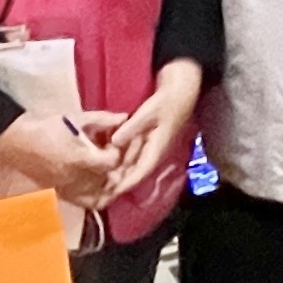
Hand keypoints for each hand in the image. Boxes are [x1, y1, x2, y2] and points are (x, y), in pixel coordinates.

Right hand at [0, 111, 120, 208]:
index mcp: (78, 158)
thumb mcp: (76, 119)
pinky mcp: (61, 194)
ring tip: (109, 171)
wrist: (17, 142)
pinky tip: (99, 182)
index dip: (118, 153)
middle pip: (108, 181)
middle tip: (117, 158)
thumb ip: (102, 119)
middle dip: (117, 169)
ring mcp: (67, 189)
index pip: (111, 163)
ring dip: (109, 185)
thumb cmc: (47, 128)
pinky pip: (85, 202)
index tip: (114, 144)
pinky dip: (96, 196)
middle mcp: (74, 178)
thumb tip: (124, 117)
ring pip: (99, 196)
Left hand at [107, 60, 202, 203]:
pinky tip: (108, 155)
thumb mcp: (148, 113)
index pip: (140, 173)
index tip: (110, 194)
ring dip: (119, 169)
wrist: (183, 88)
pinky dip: (122, 155)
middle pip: (135, 171)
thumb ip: (131, 128)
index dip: (125, 184)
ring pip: (133, 162)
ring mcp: (152, 143)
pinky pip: (134, 151)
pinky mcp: (149, 137)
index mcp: (158, 148)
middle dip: (119, 181)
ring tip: (99, 176)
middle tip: (99, 189)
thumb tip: (114, 143)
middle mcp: (155, 150)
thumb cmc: (168, 100)